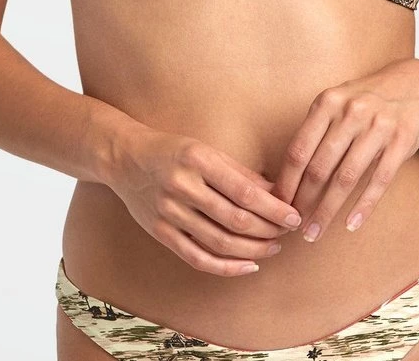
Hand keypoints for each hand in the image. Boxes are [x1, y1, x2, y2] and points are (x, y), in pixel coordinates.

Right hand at [108, 128, 302, 275]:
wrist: (125, 158)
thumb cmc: (173, 150)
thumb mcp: (206, 150)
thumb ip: (240, 173)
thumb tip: (277, 193)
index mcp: (198, 160)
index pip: (245, 192)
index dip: (274, 208)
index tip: (294, 216)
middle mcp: (182, 186)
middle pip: (235, 219)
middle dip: (268, 230)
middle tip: (288, 233)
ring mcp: (168, 212)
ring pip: (219, 242)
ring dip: (252, 250)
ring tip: (272, 248)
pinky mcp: (160, 232)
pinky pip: (197, 257)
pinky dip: (225, 267)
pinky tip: (247, 266)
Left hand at [270, 58, 418, 242]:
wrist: (416, 82)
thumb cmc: (367, 98)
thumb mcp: (337, 101)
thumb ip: (316, 129)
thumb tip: (287, 174)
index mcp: (328, 102)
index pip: (298, 150)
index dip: (286, 182)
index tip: (279, 206)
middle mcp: (350, 112)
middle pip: (318, 167)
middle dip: (303, 202)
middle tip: (293, 226)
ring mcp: (378, 126)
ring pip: (345, 178)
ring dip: (327, 211)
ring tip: (315, 233)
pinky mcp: (401, 141)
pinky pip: (379, 180)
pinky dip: (363, 206)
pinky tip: (351, 225)